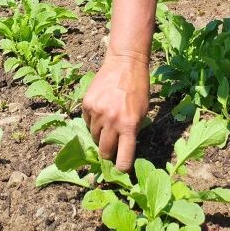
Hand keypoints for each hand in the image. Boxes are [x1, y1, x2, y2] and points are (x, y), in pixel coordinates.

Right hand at [82, 50, 150, 170]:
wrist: (125, 62)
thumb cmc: (138, 88)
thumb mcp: (142, 112)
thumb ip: (132, 131)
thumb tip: (123, 151)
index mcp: (129, 125)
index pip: (123, 159)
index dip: (122, 167)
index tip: (121, 167)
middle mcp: (112, 121)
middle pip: (104, 152)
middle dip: (108, 153)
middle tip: (112, 146)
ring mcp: (97, 113)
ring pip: (94, 137)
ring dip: (100, 135)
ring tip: (108, 121)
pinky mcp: (87, 104)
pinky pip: (87, 122)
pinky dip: (93, 121)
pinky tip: (101, 110)